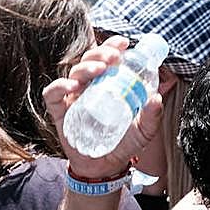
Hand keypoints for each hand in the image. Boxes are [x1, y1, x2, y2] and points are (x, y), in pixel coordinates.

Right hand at [42, 36, 163, 179]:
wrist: (105, 167)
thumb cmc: (123, 143)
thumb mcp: (144, 131)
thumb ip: (152, 116)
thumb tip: (156, 99)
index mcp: (108, 83)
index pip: (108, 58)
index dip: (112, 45)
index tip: (123, 43)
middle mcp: (90, 86)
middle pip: (90, 60)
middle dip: (101, 52)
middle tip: (113, 57)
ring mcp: (73, 97)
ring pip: (74, 72)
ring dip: (86, 66)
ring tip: (99, 69)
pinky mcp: (59, 111)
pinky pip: (53, 94)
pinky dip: (60, 86)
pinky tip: (72, 86)